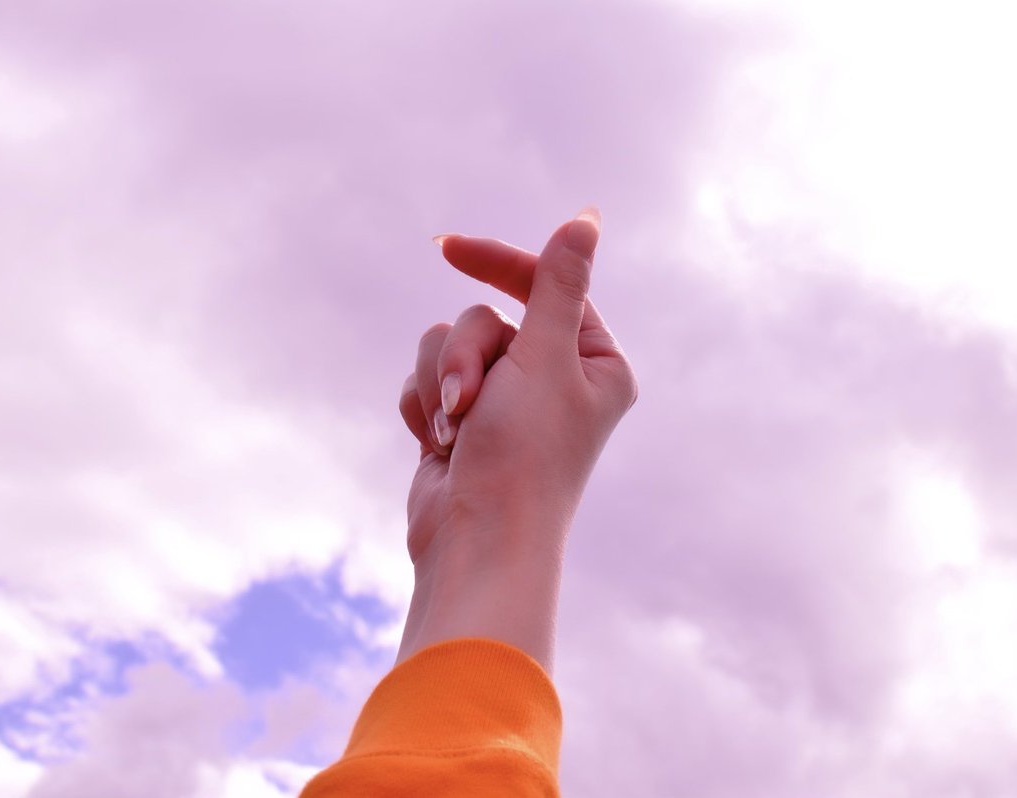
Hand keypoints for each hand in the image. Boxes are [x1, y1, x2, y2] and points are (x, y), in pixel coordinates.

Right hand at [398, 207, 637, 563]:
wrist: (475, 541)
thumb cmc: (523, 455)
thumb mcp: (545, 357)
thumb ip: (558, 285)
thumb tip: (584, 220)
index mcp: (593, 362)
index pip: (542, 286)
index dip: (495, 265)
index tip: (447, 248)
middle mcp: (552, 378)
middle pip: (484, 318)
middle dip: (464, 356)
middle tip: (468, 402)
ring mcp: (504, 402)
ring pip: (446, 346)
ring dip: (440, 384)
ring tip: (451, 433)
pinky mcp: (462, 423)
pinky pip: (426, 381)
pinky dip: (423, 408)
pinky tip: (436, 447)